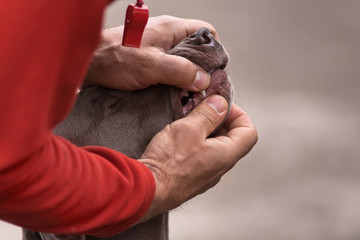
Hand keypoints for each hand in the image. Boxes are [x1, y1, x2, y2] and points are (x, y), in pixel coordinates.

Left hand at [85, 16, 217, 90]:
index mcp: (171, 28)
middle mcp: (166, 35)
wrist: (86, 64)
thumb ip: (179, 71)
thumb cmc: (113, 58)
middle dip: (202, 68)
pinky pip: (169, 68)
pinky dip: (174, 80)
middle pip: (196, 48)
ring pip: (183, 60)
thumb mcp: (150, 65)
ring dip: (187, 76)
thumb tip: (203, 80)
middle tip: (202, 88)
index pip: (206, 31)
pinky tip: (173, 93)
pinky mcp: (148, 60)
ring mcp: (157, 48)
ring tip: (188, 94)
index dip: (214, 50)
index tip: (215, 71)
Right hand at [138, 95, 257, 220]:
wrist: (148, 190)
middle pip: (232, 139)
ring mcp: (206, 175)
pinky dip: (195, 143)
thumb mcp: (189, 128)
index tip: (220, 106)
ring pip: (214, 147)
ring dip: (205, 130)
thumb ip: (208, 114)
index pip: (249, 132)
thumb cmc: (169, 161)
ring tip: (188, 121)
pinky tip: (179, 137)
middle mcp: (220, 168)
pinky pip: (201, 156)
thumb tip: (221, 103)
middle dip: (219, 120)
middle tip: (201, 108)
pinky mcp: (191, 178)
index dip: (239, 114)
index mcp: (226, 155)